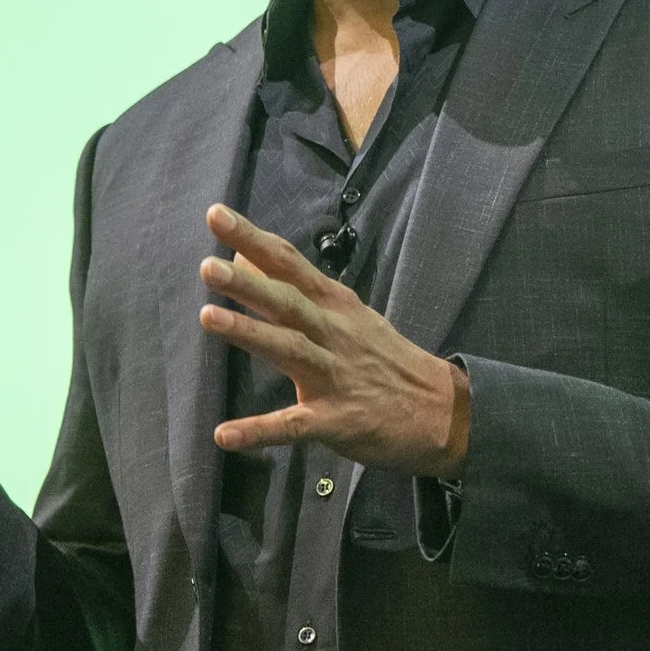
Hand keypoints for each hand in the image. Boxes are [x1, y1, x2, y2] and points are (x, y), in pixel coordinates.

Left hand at [199, 204, 469, 476]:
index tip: (216, 215)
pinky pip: (292, 426)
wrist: (441, 409)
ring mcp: (335, 376)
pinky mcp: (336, 420)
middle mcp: (333, 333)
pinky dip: (259, 431)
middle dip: (248, 283)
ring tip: (208, 318)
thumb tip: (245, 257)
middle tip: (209, 266)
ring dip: (249, 334)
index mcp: (335, 304)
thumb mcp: (346, 313)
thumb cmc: (383, 356)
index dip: (253, 239)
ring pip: (289, 349)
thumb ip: (296, 288)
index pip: (289, 263)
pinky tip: (224, 435)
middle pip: (287, 302)